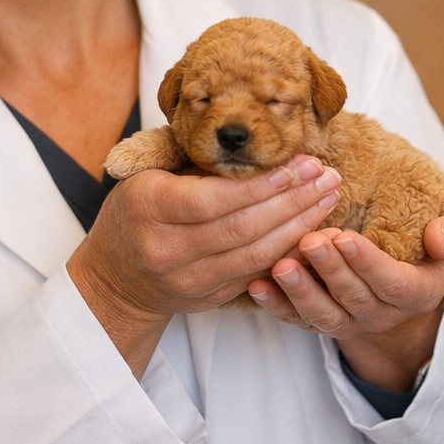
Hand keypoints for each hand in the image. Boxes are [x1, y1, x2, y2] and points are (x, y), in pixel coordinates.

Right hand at [67, 155, 340, 377]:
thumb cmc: (135, 213)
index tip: (301, 164)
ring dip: (300, 225)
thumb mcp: (148, 175)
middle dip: (293, 201)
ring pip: (255, 255)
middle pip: (242, 228)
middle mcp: (166, 249)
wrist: (115, 278)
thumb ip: (195, 163)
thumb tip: (258, 144)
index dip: (262, 185)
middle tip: (327, 175)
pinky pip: (256, 274)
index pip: (212, 199)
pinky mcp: (207, 298)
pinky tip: (313, 228)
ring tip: (328, 197)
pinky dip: (288, 251)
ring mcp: (188, 280)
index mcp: (148, 207)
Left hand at [248, 208, 443, 391]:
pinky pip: (298, 320)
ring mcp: (349, 322)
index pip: (392, 283)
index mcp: (416, 292)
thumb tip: (437, 242)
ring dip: (300, 292)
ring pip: (323, 315)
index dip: (368, 263)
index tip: (345, 236)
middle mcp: (381, 314)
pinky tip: (257, 286)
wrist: (405, 276)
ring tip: (281, 267)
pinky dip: (276, 306)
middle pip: (353, 297)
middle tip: (310, 240)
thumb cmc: (428, 247)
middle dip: (330, 270)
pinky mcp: (322, 321)